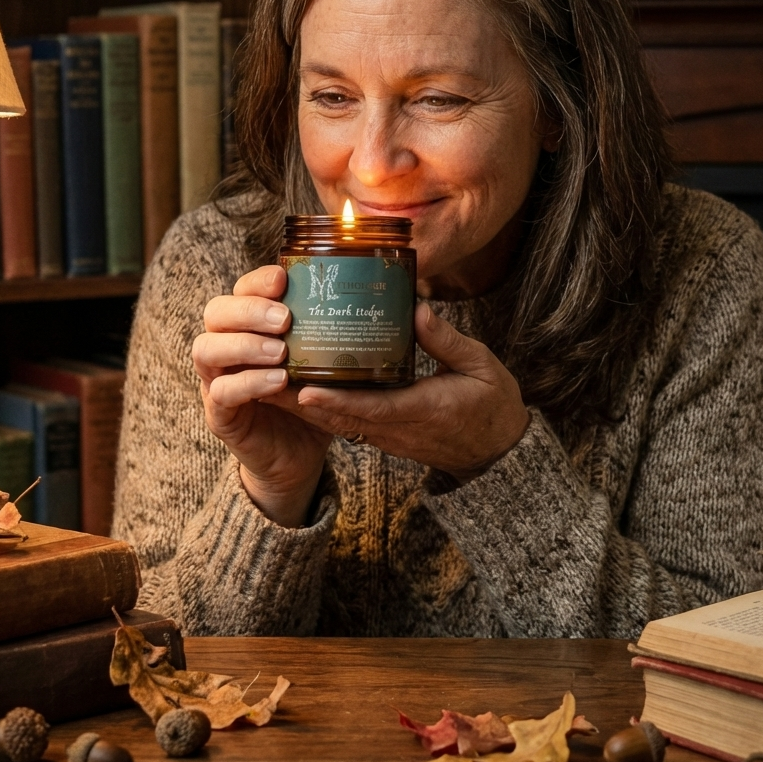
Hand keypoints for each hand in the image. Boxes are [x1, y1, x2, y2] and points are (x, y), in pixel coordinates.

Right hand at [192, 265, 331, 526]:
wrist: (298, 455)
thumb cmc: (313, 398)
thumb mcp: (328, 361)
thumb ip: (343, 332)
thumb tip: (401, 303)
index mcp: (250, 326)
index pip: (241, 290)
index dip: (257, 282)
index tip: (285, 279)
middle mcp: (227, 347)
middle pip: (216, 313)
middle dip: (249, 310)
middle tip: (285, 319)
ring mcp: (217, 379)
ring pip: (206, 349)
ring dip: (244, 345)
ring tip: (281, 351)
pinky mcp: (220, 414)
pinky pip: (222, 392)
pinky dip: (248, 383)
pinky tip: (277, 380)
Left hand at [282, 304, 529, 481]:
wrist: (498, 452)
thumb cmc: (492, 405)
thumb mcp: (480, 365)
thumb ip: (446, 340)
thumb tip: (416, 309)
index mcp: (421, 409)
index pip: (369, 407)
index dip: (334, 399)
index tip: (303, 388)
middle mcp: (397, 427)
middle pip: (339, 418)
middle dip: (300, 401)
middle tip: (263, 379)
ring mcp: (388, 435)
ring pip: (337, 423)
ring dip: (303, 406)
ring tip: (267, 382)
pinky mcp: (386, 435)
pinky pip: (347, 424)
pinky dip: (321, 409)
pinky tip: (299, 390)